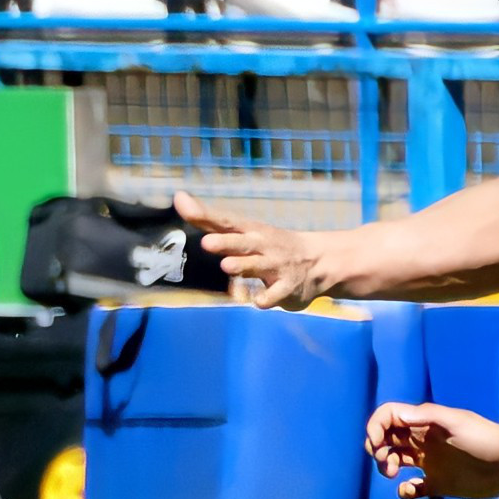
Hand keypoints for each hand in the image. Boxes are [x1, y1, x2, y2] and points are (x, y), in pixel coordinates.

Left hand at [175, 190, 328, 308]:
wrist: (320, 261)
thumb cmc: (270, 245)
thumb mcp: (244, 231)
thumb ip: (211, 221)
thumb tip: (179, 198)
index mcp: (250, 231)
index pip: (224, 221)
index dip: (203, 214)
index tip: (182, 204)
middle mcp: (262, 246)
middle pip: (241, 243)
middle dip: (225, 243)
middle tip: (207, 242)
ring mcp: (276, 266)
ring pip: (256, 266)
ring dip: (243, 265)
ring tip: (228, 266)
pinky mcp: (286, 287)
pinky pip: (274, 295)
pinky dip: (266, 298)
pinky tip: (258, 301)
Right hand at [367, 400, 498, 498]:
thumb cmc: (486, 438)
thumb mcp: (457, 422)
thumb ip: (427, 417)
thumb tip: (397, 417)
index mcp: (424, 424)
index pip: (387, 417)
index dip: (374, 427)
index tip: (378, 444)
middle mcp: (423, 442)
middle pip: (385, 439)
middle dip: (377, 450)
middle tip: (390, 463)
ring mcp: (430, 463)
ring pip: (394, 461)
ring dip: (386, 467)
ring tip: (395, 475)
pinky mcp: (438, 484)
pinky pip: (412, 488)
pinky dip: (405, 491)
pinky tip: (412, 490)